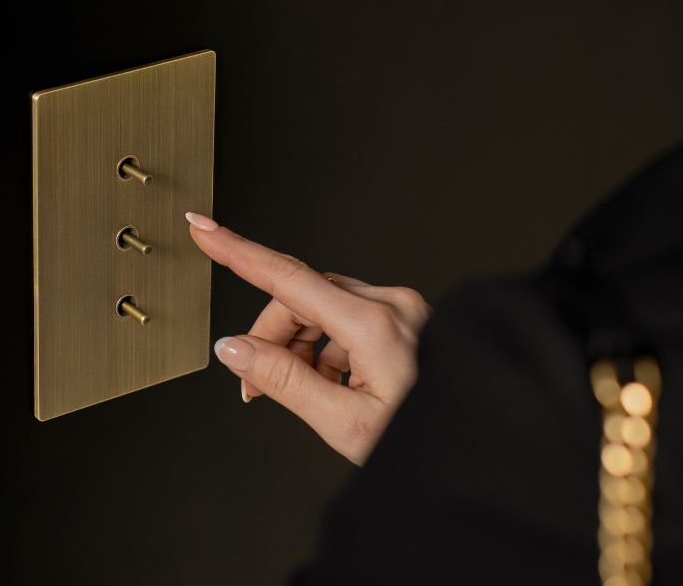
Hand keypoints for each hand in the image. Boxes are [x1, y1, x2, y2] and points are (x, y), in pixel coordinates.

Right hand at [186, 212, 431, 465]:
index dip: (238, 252)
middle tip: (254, 388)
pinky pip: (349, 319)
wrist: (478, 452)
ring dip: (300, 345)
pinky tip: (334, 383)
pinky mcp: (408, 319)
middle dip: (272, 338)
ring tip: (306, 392)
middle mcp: (392, 305)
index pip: (288, 278)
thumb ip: (284, 382)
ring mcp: (403, 310)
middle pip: (302, 298)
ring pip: (324, 308)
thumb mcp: (344, 424)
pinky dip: (328, 348)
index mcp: (375, 325)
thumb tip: (234, 348)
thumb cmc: (425, 446)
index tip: (204, 231)